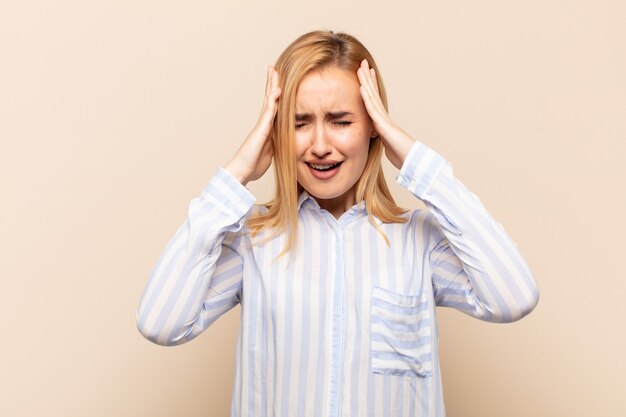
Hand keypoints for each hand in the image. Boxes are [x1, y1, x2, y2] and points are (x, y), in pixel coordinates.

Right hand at [224, 66, 280, 184]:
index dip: (275, 94)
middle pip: (269, 99)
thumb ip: (276, 142)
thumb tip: (283, 140)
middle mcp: (263, 123)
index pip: (272, 107)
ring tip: (274, 71)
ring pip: (268, 101)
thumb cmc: (254, 164)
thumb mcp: (271, 151)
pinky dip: (273, 101)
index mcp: (267, 128)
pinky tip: (277, 91)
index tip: (278, 82)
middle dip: (271, 83)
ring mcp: (262, 125)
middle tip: (273, 69)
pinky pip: (269, 113)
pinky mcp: (261, 130)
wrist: (243, 171)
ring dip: (271, 86)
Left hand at [357, 59, 414, 169]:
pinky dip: (367, 97)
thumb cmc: (400, 154)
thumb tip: (375, 135)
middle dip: (368, 77)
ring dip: (366, 81)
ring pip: (372, 97)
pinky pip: (373, 109)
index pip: (374, 100)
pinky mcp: (383, 125)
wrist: (411, 160)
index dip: (370, 85)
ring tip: (361, 68)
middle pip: (373, 93)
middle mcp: (384, 116)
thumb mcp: (386, 143)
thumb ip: (380, 136)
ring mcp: (384, 119)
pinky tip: (362, 86)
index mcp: (383, 120)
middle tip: (363, 63)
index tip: (365, 74)